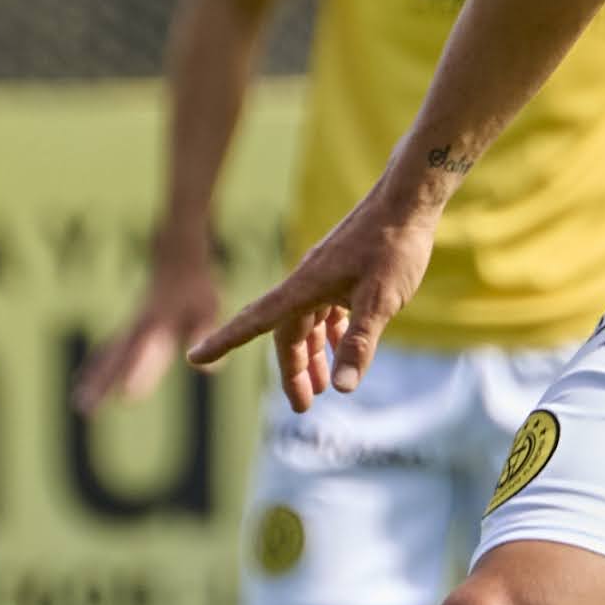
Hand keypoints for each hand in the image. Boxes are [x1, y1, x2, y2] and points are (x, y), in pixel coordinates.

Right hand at [71, 249, 227, 414]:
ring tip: (79, 406)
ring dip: (93, 380)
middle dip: (102, 384)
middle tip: (85, 410)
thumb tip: (209, 369)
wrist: (177, 261)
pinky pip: (106, 351)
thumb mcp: (207, 308)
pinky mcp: (128, 330)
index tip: (126, 395)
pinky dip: (93, 366)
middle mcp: (138, 329)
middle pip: (116, 360)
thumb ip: (202, 333)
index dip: (138, 373)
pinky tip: (81, 381)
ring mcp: (129, 329)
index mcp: (158, 325)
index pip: (146, 353)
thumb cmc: (196, 289)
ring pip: (106, 357)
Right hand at [198, 175, 445, 408]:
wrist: (409, 198)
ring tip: (323, 388)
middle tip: (303, 406)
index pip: (254, 322)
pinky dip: (331, 333)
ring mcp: (325, 276)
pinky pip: (326, 309)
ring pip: (307, 324)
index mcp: (304, 288)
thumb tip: (342, 388)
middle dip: (292, 371)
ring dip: (312, 355)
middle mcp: (307, 282)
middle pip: (286, 334)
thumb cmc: (394, 246)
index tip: (194, 357)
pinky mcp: (343, 272)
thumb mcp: (380, 300)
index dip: (223, 342)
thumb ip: (360, 344)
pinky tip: (343, 348)